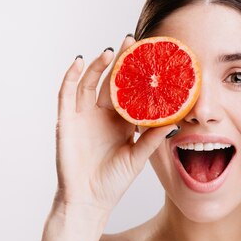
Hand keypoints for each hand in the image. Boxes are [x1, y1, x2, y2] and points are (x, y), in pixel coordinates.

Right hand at [54, 35, 177, 212]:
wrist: (88, 200)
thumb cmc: (113, 181)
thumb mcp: (137, 157)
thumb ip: (152, 139)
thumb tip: (174, 122)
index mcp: (122, 122)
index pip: (131, 91)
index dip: (138, 74)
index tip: (150, 56)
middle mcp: (103, 115)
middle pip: (111, 81)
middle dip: (120, 61)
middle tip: (131, 41)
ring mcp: (83, 116)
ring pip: (90, 82)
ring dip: (98, 65)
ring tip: (111, 51)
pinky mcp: (66, 121)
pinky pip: (67, 93)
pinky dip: (72, 76)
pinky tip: (81, 62)